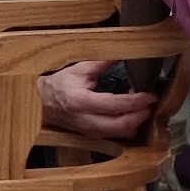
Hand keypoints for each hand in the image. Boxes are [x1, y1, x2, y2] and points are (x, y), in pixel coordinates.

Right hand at [37, 60, 156, 139]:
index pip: (114, 105)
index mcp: (80, 102)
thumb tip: (123, 54)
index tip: (150, 95)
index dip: (136, 102)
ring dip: (135, 123)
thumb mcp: (78, 69)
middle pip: (120, 126)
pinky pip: (114, 136)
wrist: (39, 103)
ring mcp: (88, 131)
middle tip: (150, 104)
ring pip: (119, 134)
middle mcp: (85, 120)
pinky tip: (130, 115)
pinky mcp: (91, 136)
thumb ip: (101, 63)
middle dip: (140, 116)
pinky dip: (126, 127)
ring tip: (142, 108)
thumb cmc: (58, 84)